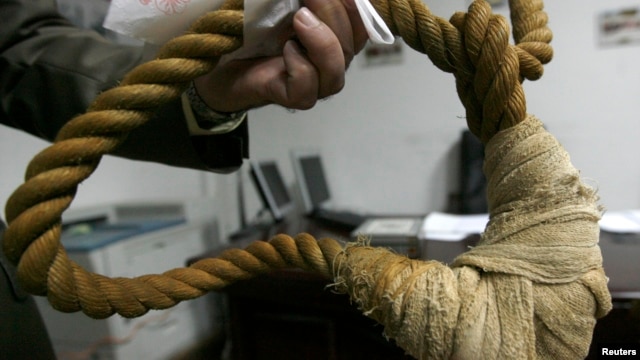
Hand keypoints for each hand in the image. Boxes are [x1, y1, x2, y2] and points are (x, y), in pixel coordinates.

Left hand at [193, 0, 368, 111]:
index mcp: (338, 39)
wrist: (224, 59)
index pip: (363, 24)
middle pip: (350, 45)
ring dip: (321, 41)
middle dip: (332, 13)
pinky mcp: (294, 98)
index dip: (355, 7)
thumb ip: (306, 2)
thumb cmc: (256, 31)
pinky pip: (307, 87)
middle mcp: (333, 63)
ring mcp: (316, 85)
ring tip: (299, 18)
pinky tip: (286, 49)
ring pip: (334, 69)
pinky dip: (299, 66)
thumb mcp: (284, 7)